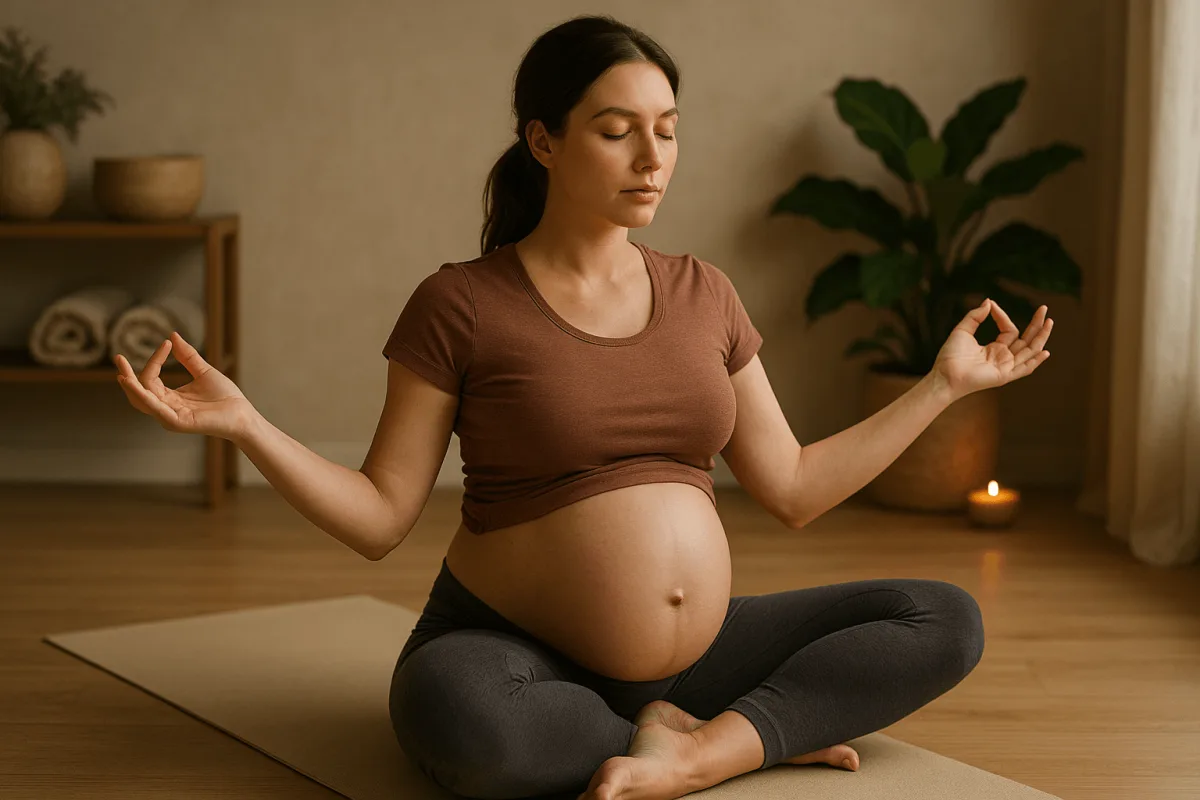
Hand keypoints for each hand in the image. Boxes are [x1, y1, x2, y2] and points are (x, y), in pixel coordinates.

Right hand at [114, 331, 253, 440]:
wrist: (242, 414)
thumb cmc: (225, 397)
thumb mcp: (203, 371)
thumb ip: (187, 356)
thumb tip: (172, 336)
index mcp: (170, 397)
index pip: (151, 377)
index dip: (155, 359)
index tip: (166, 342)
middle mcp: (166, 408)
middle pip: (138, 392)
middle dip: (127, 375)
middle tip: (118, 358)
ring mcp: (170, 417)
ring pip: (142, 402)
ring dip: (131, 387)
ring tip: (121, 373)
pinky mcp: (178, 422)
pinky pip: (156, 409)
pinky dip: (144, 397)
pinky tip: (136, 385)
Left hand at [931, 298, 1052, 399]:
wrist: (944, 374)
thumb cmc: (950, 356)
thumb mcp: (963, 331)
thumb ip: (975, 316)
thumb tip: (989, 301)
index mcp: (994, 348)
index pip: (1009, 330)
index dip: (1003, 317)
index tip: (993, 305)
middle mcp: (1003, 357)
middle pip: (1026, 340)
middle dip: (1036, 325)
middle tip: (1044, 309)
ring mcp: (1005, 367)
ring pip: (1029, 351)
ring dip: (1040, 337)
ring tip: (1049, 322)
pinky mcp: (1004, 376)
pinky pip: (1023, 369)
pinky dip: (1035, 362)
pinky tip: (1045, 352)